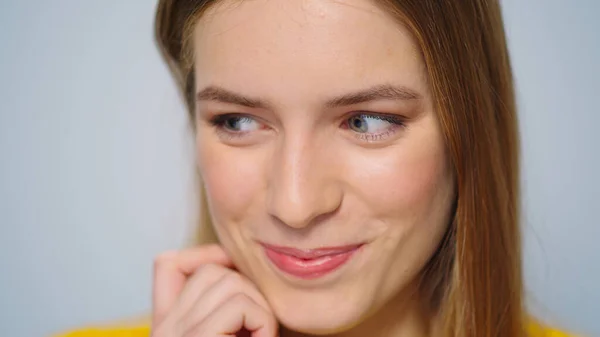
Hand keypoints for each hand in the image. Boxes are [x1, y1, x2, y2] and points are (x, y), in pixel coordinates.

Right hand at [151, 244, 277, 336]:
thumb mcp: (227, 330)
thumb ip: (223, 308)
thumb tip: (244, 267)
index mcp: (168, 326)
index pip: (167, 264)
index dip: (207, 254)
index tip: (238, 273)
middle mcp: (165, 329)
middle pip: (210, 270)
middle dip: (248, 288)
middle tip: (260, 324)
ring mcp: (176, 333)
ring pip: (230, 282)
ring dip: (260, 307)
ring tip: (262, 334)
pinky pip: (241, 305)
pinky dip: (264, 322)